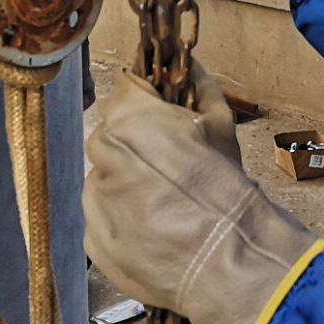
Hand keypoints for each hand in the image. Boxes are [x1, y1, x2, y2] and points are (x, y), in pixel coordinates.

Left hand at [84, 68, 323, 323]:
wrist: (229, 261)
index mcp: (131, 120)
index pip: (123, 95)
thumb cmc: (228, 190)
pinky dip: (122, 224)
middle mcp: (103, 156)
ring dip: (125, 188)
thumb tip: (189, 63)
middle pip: (110, 142)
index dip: (145, 108)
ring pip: (104, 183)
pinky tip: (154, 234)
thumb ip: (199, 88)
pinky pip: (102, 221)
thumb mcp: (221, 127)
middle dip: (134, 151)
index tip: (162, 123)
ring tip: (164, 209)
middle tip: (169, 173)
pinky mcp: (94, 241)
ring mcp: (94, 202)